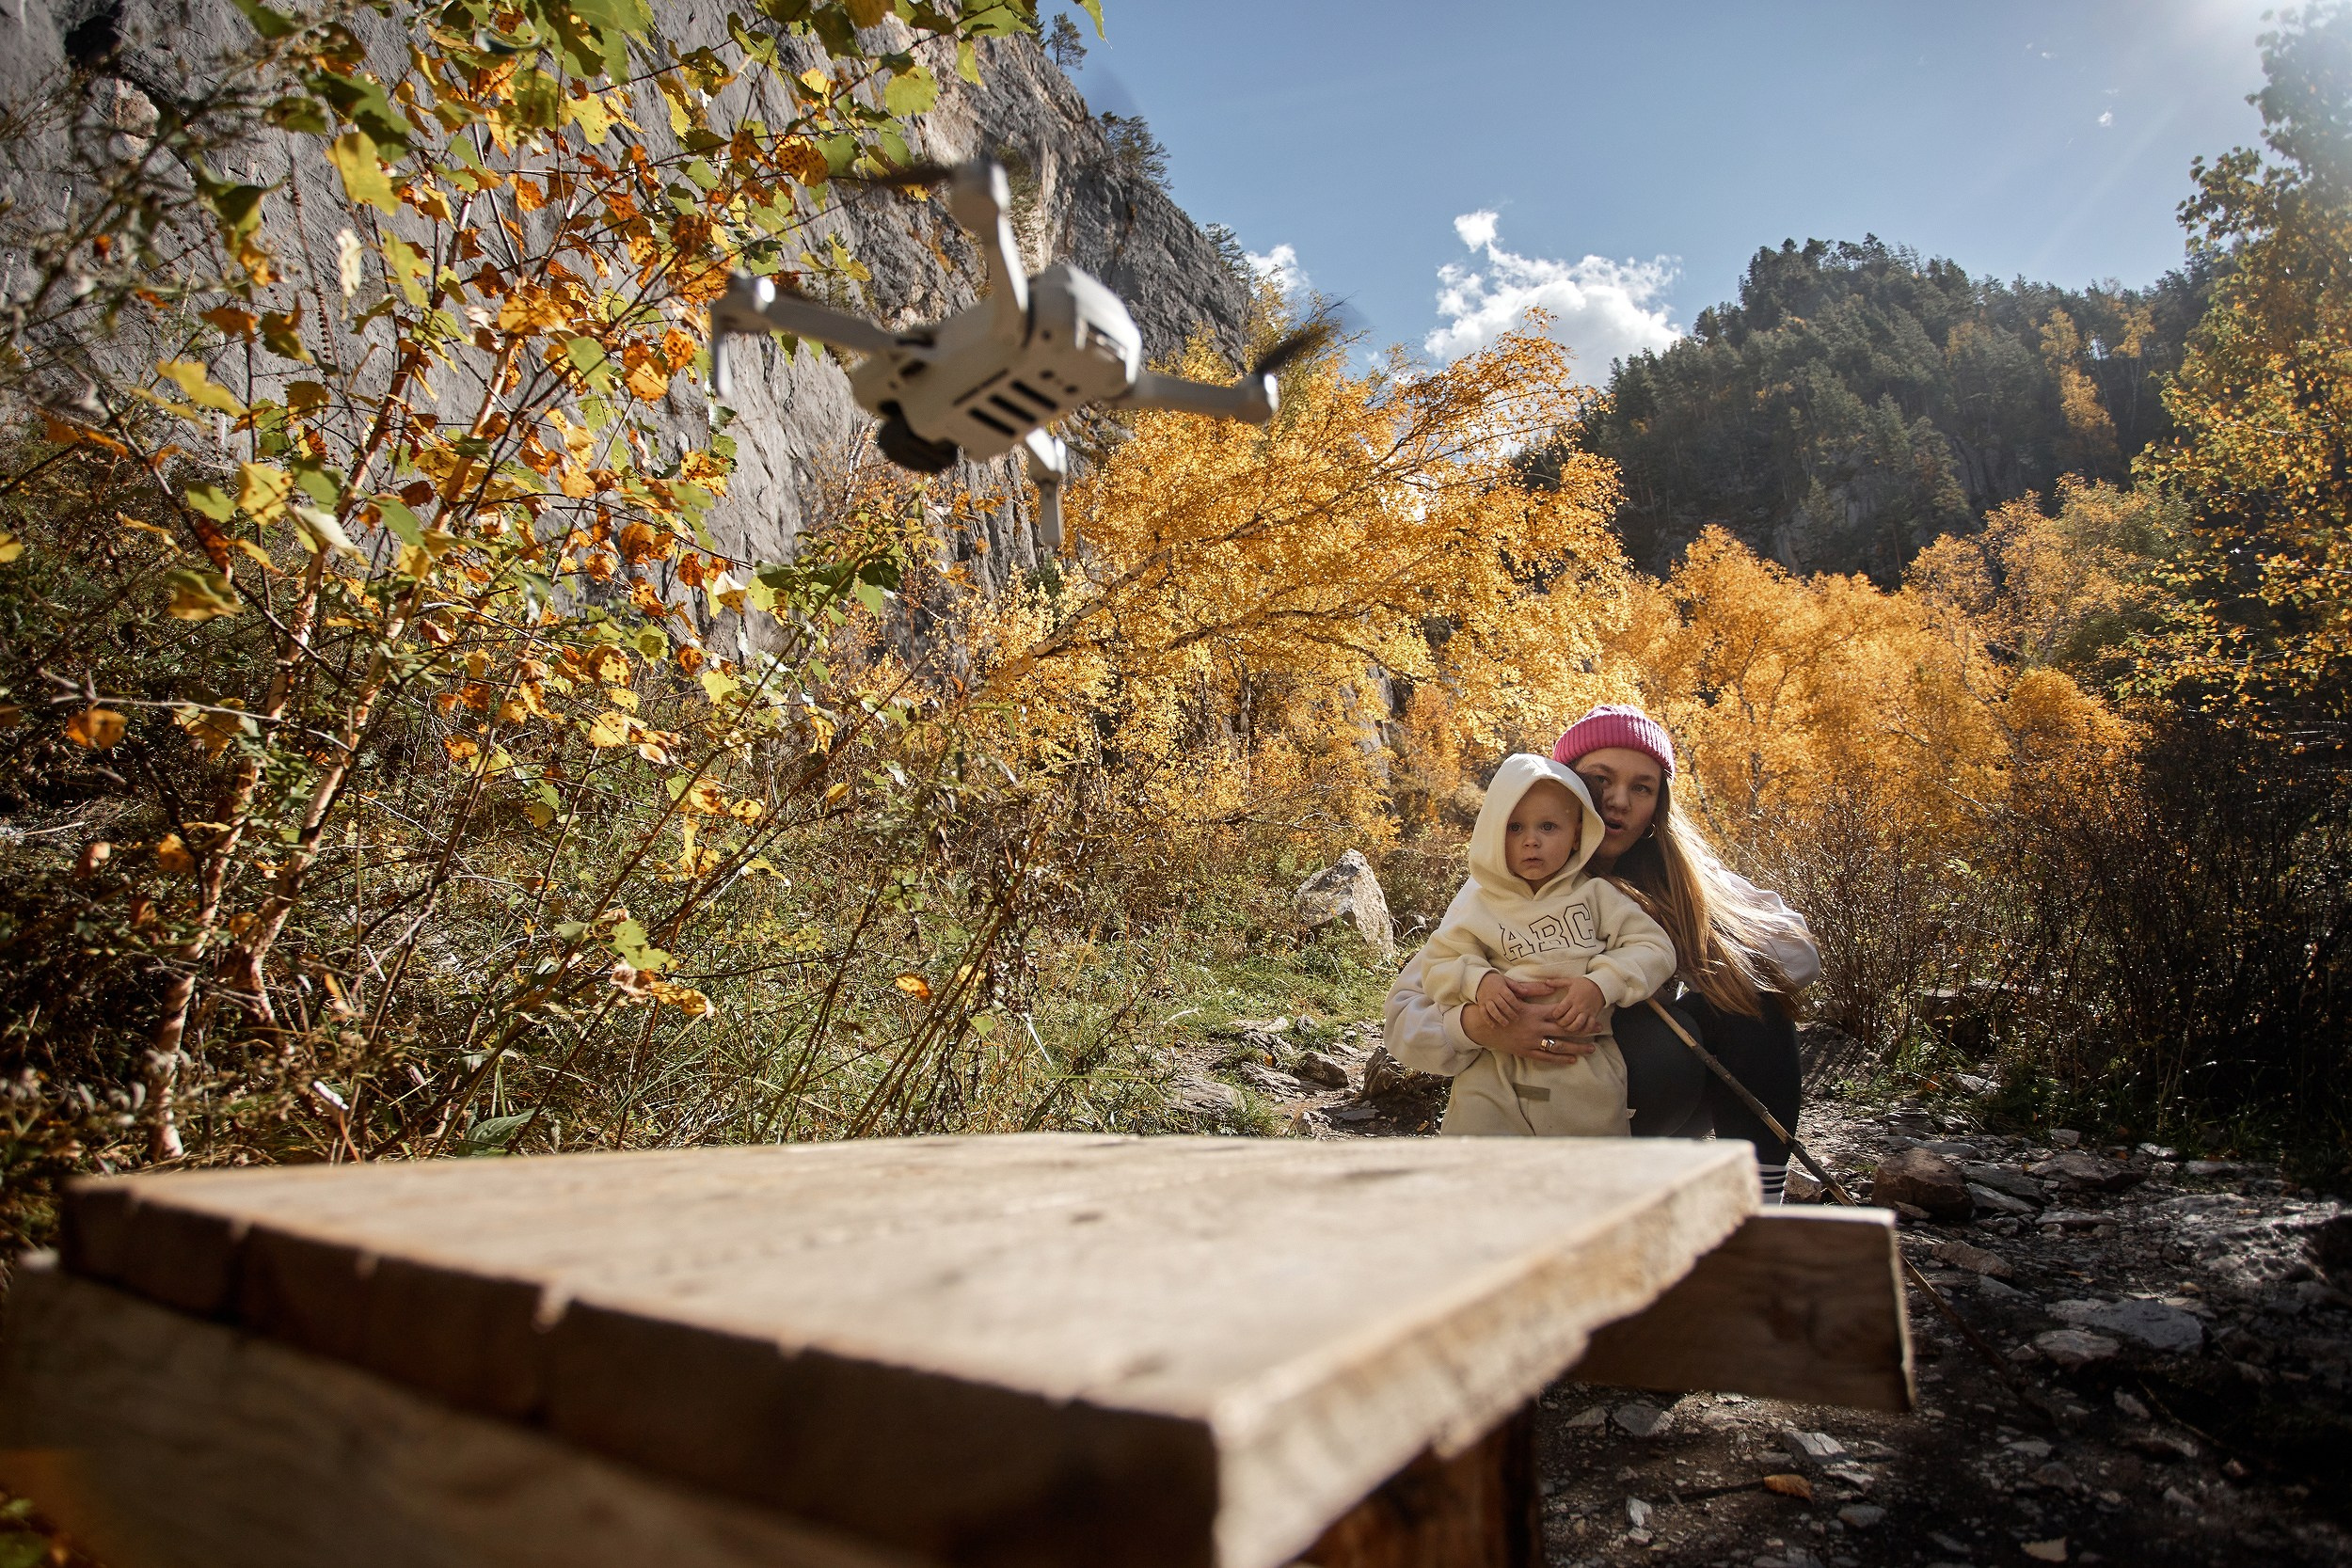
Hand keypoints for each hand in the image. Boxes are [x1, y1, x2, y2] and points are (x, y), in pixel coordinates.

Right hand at [1457, 980, 1598, 1065]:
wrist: (1484, 1027)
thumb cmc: (1502, 1010)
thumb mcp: (1517, 998)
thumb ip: (1534, 993)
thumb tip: (1551, 985)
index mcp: (1535, 1013)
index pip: (1562, 1015)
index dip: (1578, 1016)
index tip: (1592, 1016)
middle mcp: (1536, 1028)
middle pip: (1565, 1030)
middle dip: (1584, 1030)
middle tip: (1598, 1030)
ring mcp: (1531, 1042)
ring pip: (1558, 1046)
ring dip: (1576, 1048)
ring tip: (1590, 1049)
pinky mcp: (1526, 1052)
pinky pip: (1546, 1057)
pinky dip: (1560, 1059)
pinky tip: (1572, 1059)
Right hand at [1473, 971, 1523, 1029]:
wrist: (1480, 980)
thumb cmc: (1496, 981)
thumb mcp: (1506, 980)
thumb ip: (1516, 986)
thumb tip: (1526, 991)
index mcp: (1500, 988)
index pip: (1509, 997)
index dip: (1516, 1004)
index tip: (1522, 1010)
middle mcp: (1493, 994)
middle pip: (1502, 1005)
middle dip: (1510, 1013)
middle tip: (1517, 1019)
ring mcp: (1486, 1000)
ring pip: (1492, 1010)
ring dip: (1499, 1018)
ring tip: (1506, 1024)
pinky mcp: (1481, 1004)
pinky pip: (1483, 1013)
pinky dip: (1488, 1020)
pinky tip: (1494, 1026)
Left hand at [1548, 976, 1607, 1038]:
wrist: (1601, 985)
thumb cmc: (1584, 983)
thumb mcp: (1570, 981)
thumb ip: (1557, 982)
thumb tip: (1546, 981)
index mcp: (1571, 998)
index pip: (1560, 1009)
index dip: (1555, 1015)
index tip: (1554, 1015)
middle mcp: (1578, 1006)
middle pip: (1567, 1019)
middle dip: (1561, 1023)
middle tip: (1559, 1023)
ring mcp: (1586, 1011)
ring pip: (1577, 1024)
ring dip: (1571, 1029)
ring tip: (1567, 1028)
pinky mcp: (1593, 1015)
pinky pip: (1589, 1026)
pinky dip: (1585, 1031)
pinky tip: (1579, 1031)